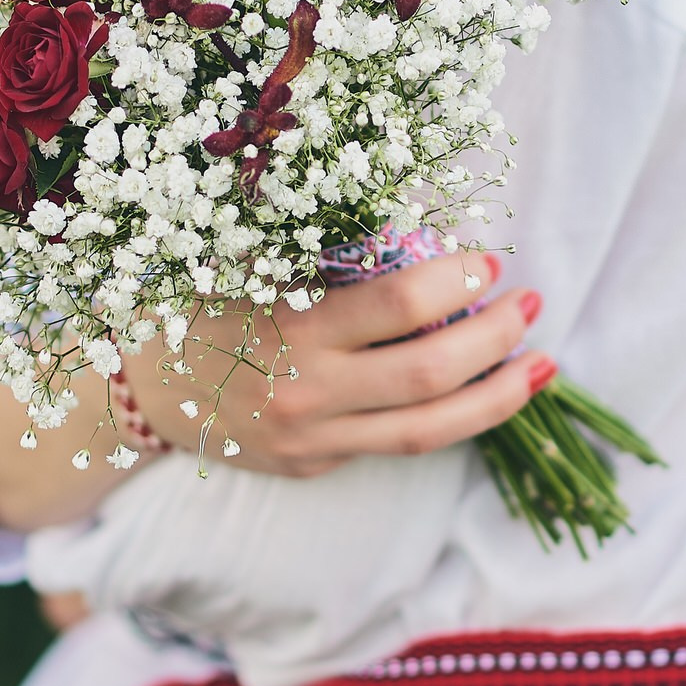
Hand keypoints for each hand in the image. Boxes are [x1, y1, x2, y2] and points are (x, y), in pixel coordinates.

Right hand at [125, 251, 553, 478]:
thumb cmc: (208, 301)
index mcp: (291, 326)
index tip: (489, 262)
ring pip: (429, 430)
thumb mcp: (252, 259)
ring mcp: (314, 439)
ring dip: (499, 396)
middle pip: (430, 374)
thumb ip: (324, 246)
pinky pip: (398, 444)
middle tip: (532, 302)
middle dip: (495, 339)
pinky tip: (488, 391)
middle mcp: (306, 391)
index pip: (399, 305)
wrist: (142, 390)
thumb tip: (423, 220)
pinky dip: (452, 418)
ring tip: (544, 364)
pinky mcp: (317, 466)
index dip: (458, 281)